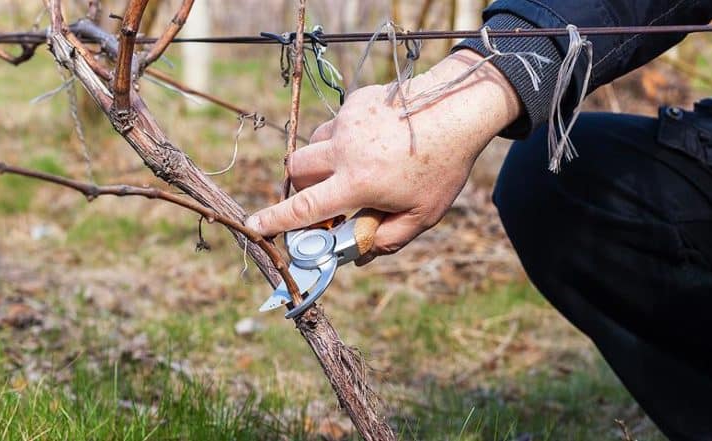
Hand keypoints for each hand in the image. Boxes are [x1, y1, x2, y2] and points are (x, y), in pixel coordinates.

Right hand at [246, 50, 520, 263]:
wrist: (457, 108)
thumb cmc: (443, 167)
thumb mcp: (422, 215)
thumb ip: (387, 239)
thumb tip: (359, 255)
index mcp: (357, 182)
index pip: (305, 207)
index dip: (276, 220)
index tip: (254, 226)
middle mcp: (344, 150)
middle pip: (296, 169)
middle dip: (301, 186)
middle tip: (324, 196)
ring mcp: (347, 122)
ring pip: (314, 145)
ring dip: (323, 161)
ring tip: (357, 167)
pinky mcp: (355, 102)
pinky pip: (336, 125)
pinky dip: (345, 139)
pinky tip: (375, 142)